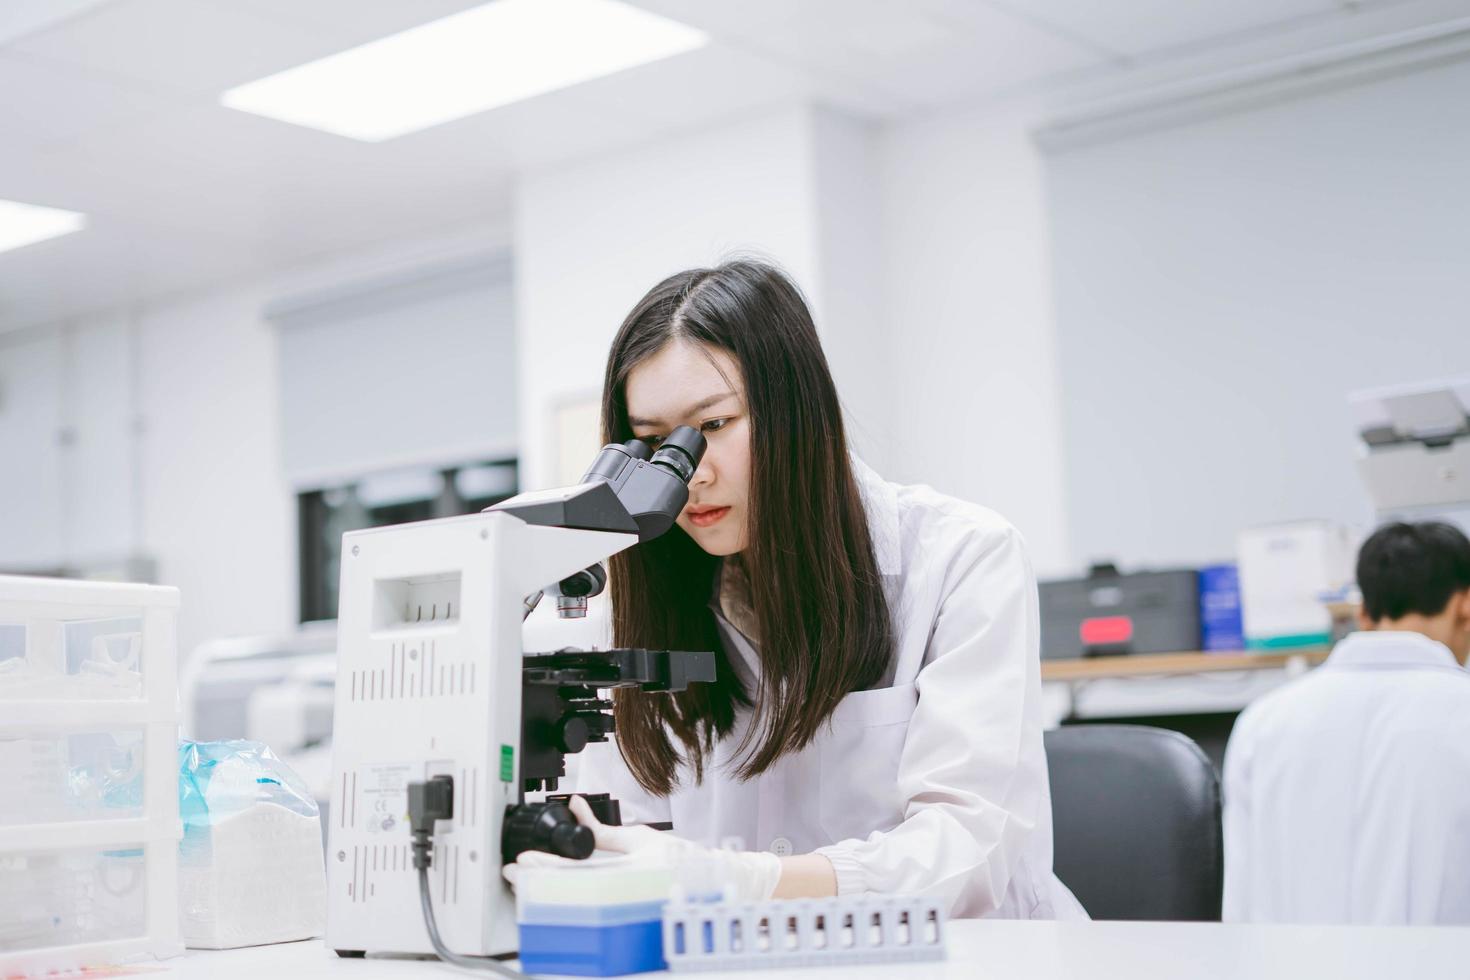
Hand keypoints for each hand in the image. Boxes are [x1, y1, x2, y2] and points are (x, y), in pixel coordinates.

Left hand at [502, 795, 781, 900]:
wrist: (705, 885)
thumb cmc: (677, 860)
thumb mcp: (639, 838)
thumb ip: (603, 830)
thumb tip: (577, 808)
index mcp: (626, 871)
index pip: (575, 868)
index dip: (544, 865)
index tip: (522, 860)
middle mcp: (620, 892)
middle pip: (568, 887)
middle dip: (537, 880)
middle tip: (513, 873)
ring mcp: (618, 906)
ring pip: (573, 900)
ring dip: (547, 891)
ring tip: (524, 883)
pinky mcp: (617, 914)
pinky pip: (586, 906)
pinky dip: (565, 900)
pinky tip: (550, 893)